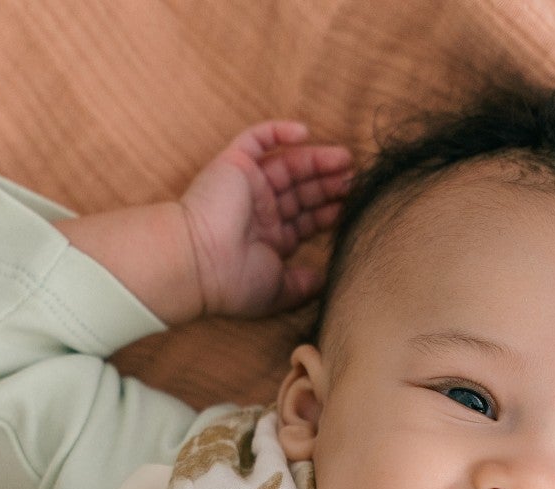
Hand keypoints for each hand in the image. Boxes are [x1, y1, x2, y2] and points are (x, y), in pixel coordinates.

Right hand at [178, 120, 352, 318]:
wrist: (199, 260)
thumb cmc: (235, 281)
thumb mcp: (278, 290)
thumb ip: (302, 285)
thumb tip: (324, 281)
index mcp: (268, 240)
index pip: (304, 219)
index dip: (328, 211)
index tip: (351, 206)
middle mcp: (259, 212)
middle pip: (301, 191)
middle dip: (328, 184)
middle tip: (355, 179)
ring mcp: (247, 186)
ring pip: (288, 164)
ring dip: (316, 160)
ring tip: (345, 159)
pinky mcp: (233, 164)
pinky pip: (256, 139)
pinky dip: (278, 132)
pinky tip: (305, 133)